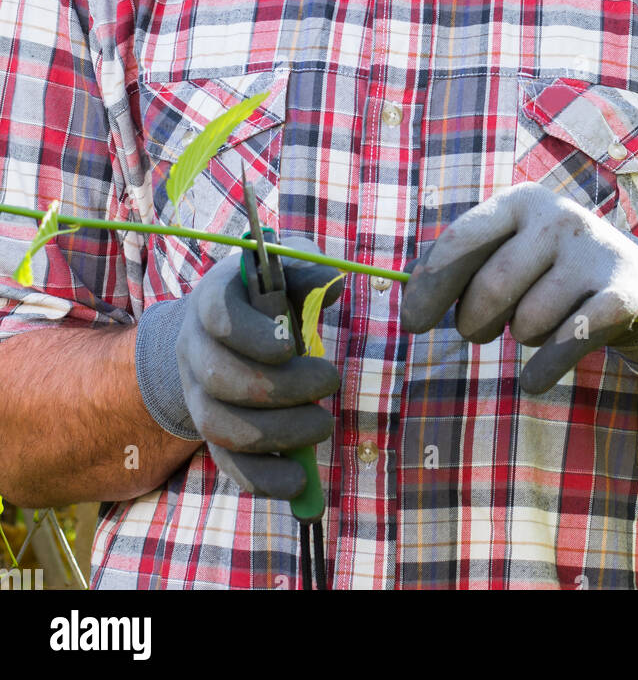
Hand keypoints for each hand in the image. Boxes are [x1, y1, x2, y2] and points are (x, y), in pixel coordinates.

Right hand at [135, 238, 344, 498]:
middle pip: (221, 378)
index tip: (289, 346)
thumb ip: (307, 270)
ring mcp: (197, 395)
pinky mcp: (211, 433)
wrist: (223, 329)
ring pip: (220, 427)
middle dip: (281, 388)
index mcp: (212, 300)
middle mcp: (194, 349)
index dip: (251, 335)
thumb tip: (331, 286)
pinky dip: (262, 478)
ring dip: (278, 433)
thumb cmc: (266, 294)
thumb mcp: (285, 269)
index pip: (218, 316)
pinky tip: (300, 481)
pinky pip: (227, 464)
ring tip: (323, 425)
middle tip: (331, 381)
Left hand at [400, 183, 637, 393]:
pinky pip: (566, 345)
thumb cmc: (545, 266)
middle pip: (492, 288)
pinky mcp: (623, 292)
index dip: (430, 286)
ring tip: (534, 324)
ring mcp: (593, 252)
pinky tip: (533, 379)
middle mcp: (558, 217)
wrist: (633, 276)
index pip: (461, 240)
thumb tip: (405, 290)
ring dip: (519, 338)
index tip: (411, 325)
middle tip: (477, 332)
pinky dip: (542, 371)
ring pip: (528, 322)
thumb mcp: (504, 248)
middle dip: (474, 323)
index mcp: (519, 201)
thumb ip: (455, 262)